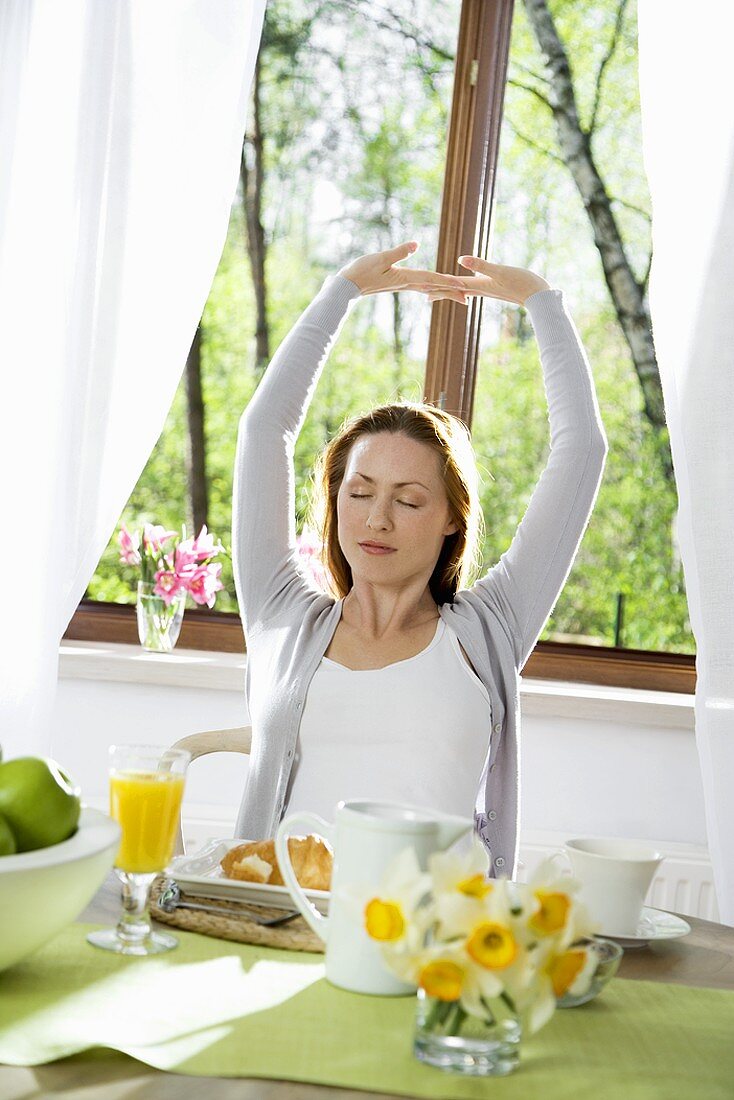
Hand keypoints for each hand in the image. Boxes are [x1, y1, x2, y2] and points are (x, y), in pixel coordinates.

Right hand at [337, 241, 466, 296]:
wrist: (348, 286)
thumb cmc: (361, 271)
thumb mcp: (380, 258)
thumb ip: (399, 252)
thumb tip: (417, 244)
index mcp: (405, 278)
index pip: (431, 279)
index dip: (447, 281)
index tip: (462, 285)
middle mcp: (407, 284)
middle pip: (433, 288)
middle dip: (451, 292)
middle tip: (468, 297)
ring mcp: (403, 285)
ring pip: (429, 289)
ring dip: (444, 292)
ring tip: (457, 295)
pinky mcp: (398, 283)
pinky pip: (420, 287)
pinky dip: (431, 289)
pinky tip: (434, 291)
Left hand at [412, 256, 550, 306]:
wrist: (540, 297)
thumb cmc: (522, 283)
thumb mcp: (500, 271)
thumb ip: (480, 265)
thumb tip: (460, 260)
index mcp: (479, 285)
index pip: (451, 284)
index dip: (435, 283)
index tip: (418, 286)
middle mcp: (480, 290)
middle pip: (452, 289)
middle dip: (436, 289)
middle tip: (418, 290)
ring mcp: (487, 291)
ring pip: (461, 291)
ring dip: (446, 290)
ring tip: (433, 292)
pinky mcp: (495, 290)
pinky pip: (472, 290)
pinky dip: (462, 290)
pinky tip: (462, 291)